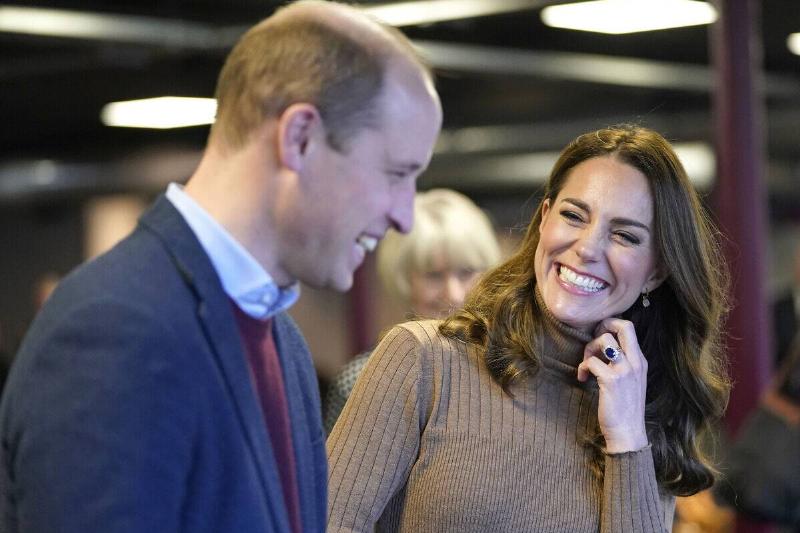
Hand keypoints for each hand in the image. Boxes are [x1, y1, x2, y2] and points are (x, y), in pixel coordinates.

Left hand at [577, 318, 647, 452]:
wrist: (628, 433)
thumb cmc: (624, 408)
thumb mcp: (630, 381)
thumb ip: (622, 363)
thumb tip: (604, 348)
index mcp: (640, 361)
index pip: (629, 328)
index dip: (611, 325)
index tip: (599, 337)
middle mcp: (636, 362)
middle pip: (624, 326)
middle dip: (603, 326)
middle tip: (593, 342)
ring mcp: (625, 371)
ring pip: (605, 340)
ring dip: (589, 348)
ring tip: (587, 364)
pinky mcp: (612, 381)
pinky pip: (591, 361)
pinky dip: (582, 367)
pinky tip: (583, 378)